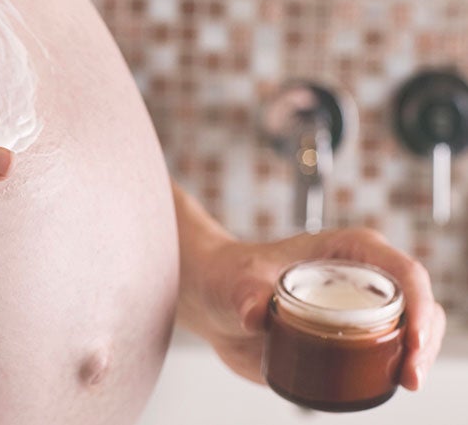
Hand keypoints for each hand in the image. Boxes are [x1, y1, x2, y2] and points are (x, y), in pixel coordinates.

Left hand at [172, 187, 445, 390]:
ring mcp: (357, 309)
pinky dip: (392, 369)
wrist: (213, 302)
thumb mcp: (238, 281)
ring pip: (409, 330)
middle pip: (416, 304)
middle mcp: (360, 277)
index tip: (413, 339)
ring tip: (405, 383)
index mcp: (348, 250)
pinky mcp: (347, 338)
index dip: (418, 304)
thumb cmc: (230, 276)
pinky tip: (389, 386)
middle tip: (410, 375)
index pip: (401, 272)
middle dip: (423, 339)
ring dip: (415, 358)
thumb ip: (247, 294)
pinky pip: (383, 353)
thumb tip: (255, 315)